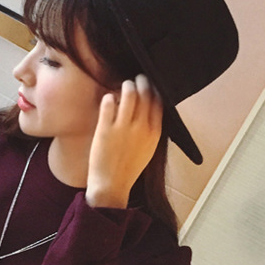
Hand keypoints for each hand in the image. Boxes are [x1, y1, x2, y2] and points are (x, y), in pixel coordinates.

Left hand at [85, 74, 162, 208]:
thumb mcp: (149, 148)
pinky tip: (108, 99)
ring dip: (126, 86)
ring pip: (128, 94)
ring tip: (123, 86)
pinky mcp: (105, 129)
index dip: (155, 89)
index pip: (159, 101)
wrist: (112, 185)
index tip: (150, 84)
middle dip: (142, 82)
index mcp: (154, 132)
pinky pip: (109, 103)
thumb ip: (152, 129)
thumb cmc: (129, 168)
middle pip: (145, 94)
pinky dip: (109, 97)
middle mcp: (141, 127)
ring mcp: (123, 127)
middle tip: (137, 79)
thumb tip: (153, 109)